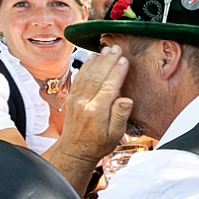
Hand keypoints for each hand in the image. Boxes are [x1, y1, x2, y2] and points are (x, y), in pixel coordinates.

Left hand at [60, 46, 132, 163]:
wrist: (75, 149)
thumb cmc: (98, 143)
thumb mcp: (115, 134)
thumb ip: (120, 115)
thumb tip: (126, 99)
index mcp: (96, 111)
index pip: (108, 86)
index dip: (117, 72)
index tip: (124, 60)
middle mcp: (84, 102)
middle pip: (97, 76)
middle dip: (108, 61)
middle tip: (117, 48)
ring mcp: (76, 98)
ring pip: (88, 74)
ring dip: (98, 61)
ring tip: (107, 50)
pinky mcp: (72, 97)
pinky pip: (79, 77)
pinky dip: (86, 66)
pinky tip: (92, 59)